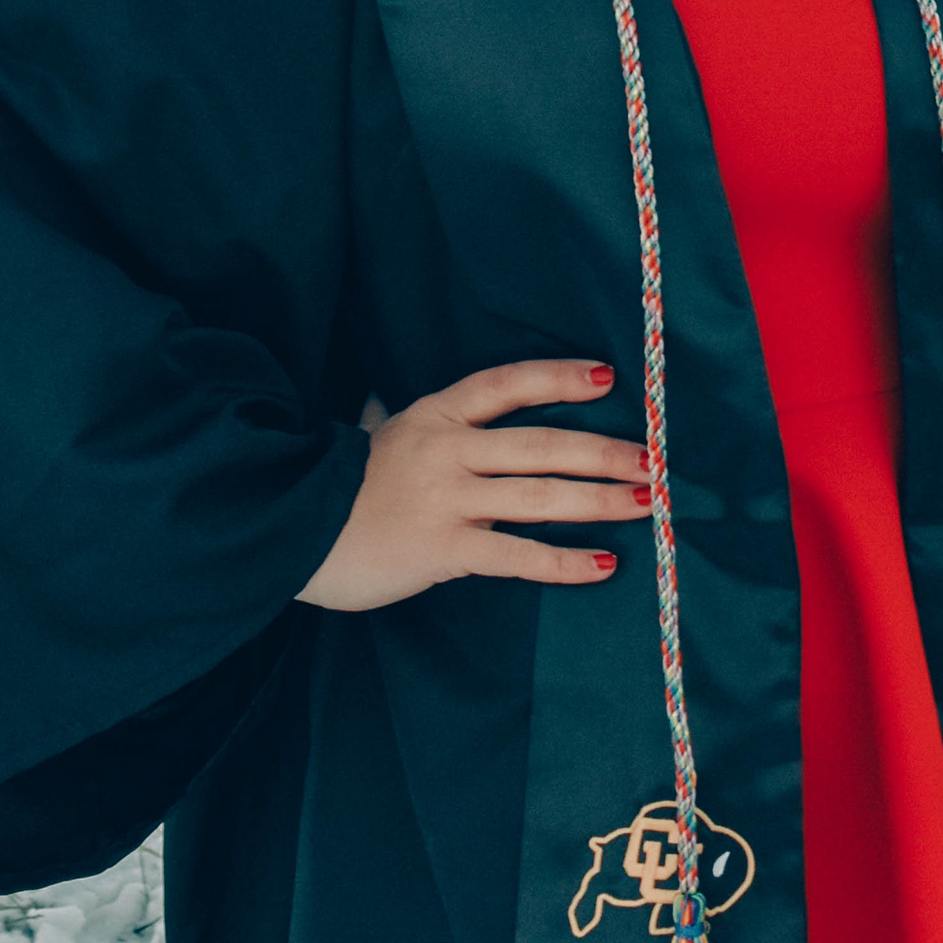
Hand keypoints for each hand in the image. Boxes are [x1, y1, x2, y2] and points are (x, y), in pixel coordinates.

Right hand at [297, 358, 649, 610]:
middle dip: (603, 450)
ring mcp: (447, 499)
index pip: (505, 385)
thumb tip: (419, 413)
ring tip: (645, 502)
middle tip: (654, 457)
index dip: (557, 378)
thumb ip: (414, 428)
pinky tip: (602, 565)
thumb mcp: (378, 439)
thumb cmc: (336, 489)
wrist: (287, 532)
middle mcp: (447, 450)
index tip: (606, 378)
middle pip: (541, 443)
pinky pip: (516, 554)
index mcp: (434, 417)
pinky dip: (563, 561)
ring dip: (598, 499)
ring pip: (539, 495)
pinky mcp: (442, 549)